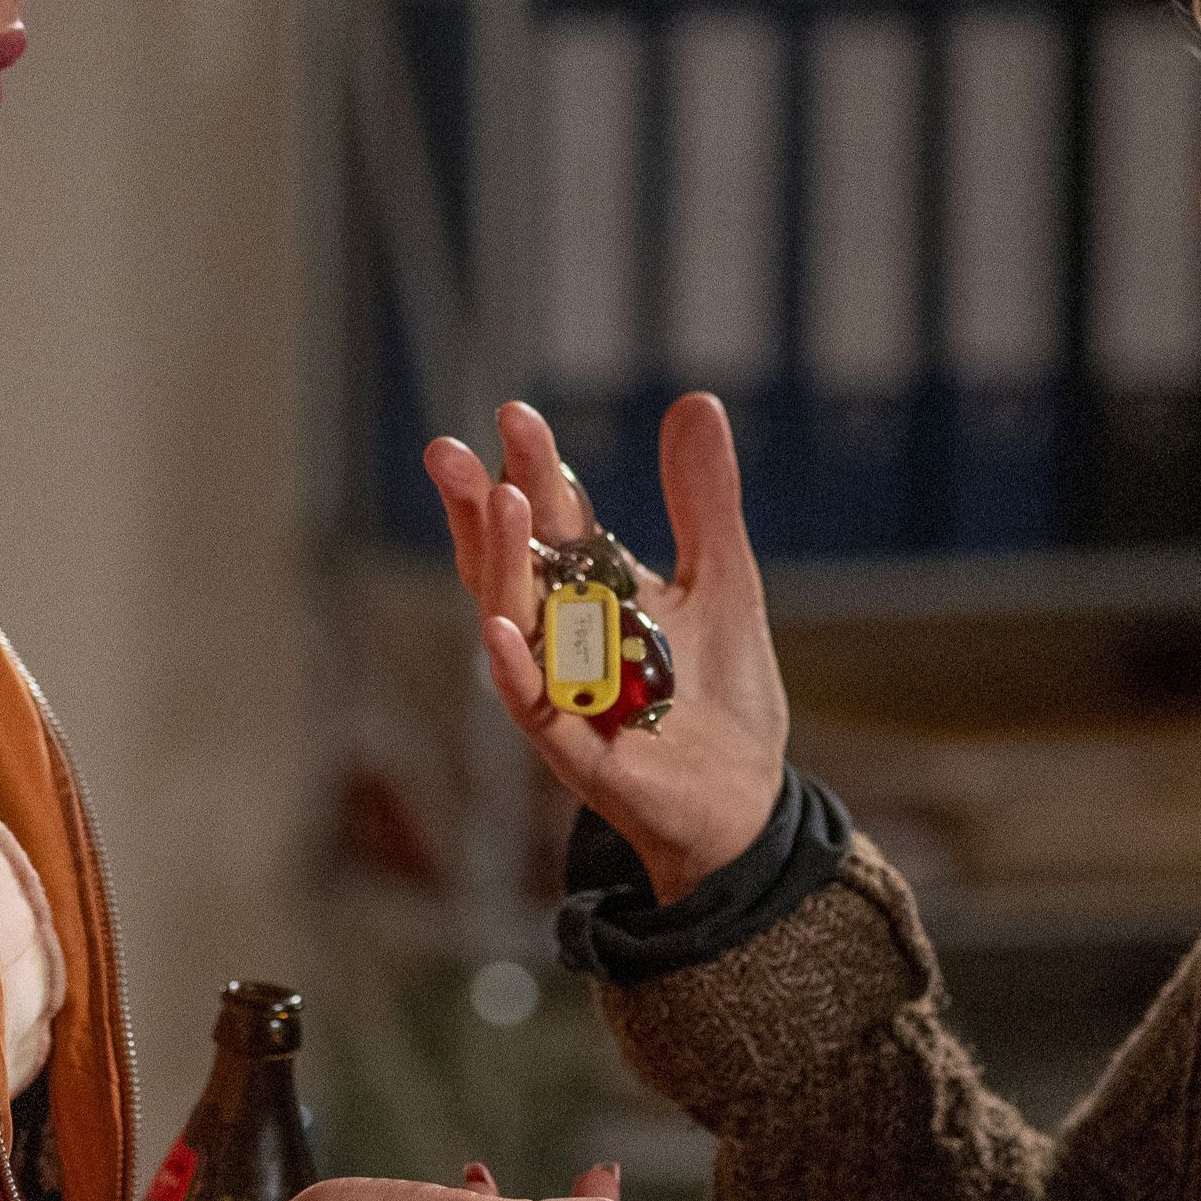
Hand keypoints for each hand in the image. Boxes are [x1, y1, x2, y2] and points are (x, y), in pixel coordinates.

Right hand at [424, 396, 789, 899]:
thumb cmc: (719, 695)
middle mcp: (560, 640)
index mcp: (590, 593)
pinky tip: (495, 628)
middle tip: (455, 450)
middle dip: (481, 508)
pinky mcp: (581, 754)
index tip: (513, 415)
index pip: (551, 522)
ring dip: (500, 568)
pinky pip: (534, 710)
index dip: (531, 471)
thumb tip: (695, 400)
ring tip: (496, 502)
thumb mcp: (722, 580)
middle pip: (509, 565)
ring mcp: (562, 696)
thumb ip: (703, 500)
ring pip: (513, 627)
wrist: (746, 800)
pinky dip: (513, 670)